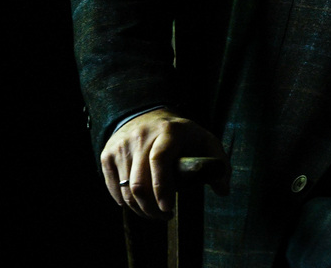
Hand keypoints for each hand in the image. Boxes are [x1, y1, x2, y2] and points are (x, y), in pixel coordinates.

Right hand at [100, 109, 227, 218]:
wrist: (146, 115)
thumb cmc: (180, 135)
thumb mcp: (204, 140)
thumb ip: (218, 163)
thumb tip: (223, 190)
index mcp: (168, 132)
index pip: (159, 160)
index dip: (162, 189)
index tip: (168, 209)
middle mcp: (141, 136)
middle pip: (139, 183)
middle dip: (152, 208)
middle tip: (164, 216)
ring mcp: (121, 145)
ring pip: (126, 189)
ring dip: (140, 209)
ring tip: (153, 212)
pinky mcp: (107, 154)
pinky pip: (113, 188)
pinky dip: (124, 202)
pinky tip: (137, 203)